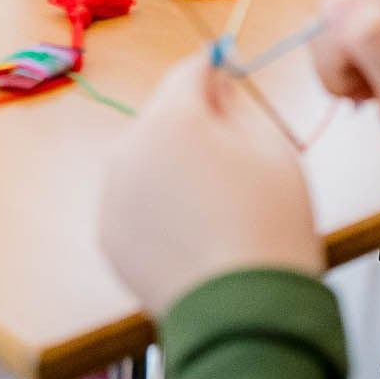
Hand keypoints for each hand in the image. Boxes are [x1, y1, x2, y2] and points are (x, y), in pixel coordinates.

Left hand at [98, 54, 321, 317]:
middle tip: (232, 155)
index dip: (212, 68)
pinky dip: (156, 204)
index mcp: (172, 120)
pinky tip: (191, 229)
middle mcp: (129, 149)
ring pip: (144, 158)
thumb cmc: (269, 224)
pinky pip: (133, 200)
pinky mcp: (107, 235)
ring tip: (212, 202)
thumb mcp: (271, 148)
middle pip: (161, 115)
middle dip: (192, 124)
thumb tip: (217, 87)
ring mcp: (112, 195)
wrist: (243, 310)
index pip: (188, 71)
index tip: (227, 71)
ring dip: (170, 164)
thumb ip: (237, 105)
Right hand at [311, 0, 379, 233]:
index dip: (338, 44)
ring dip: (338, 75)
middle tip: (364, 91)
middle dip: (336, 61)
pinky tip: (367, 99)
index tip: (357, 79)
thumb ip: (378, 41)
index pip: (344, 5)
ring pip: (332, 42)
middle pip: (333, 21)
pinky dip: (343, 82)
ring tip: (368, 97)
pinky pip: (340, 60)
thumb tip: (332, 5)